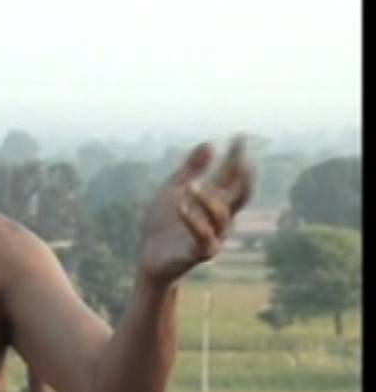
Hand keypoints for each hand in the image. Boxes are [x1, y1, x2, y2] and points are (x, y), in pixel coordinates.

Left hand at [137, 135, 253, 284]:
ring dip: (207, 201)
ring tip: (191, 186)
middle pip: (240, 196)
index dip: (236, 157)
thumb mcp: (173, 190)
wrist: (148, 255)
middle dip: (243, 178)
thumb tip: (209, 143)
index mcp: (213, 201)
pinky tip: (181, 206)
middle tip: (242, 160)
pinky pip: (203, 238)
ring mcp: (212, 235)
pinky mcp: (199, 252)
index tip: (239, 136)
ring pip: (222, 217)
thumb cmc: (162, 223)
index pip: (231, 176)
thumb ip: (191, 169)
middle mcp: (219, 218)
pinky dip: (193, 221)